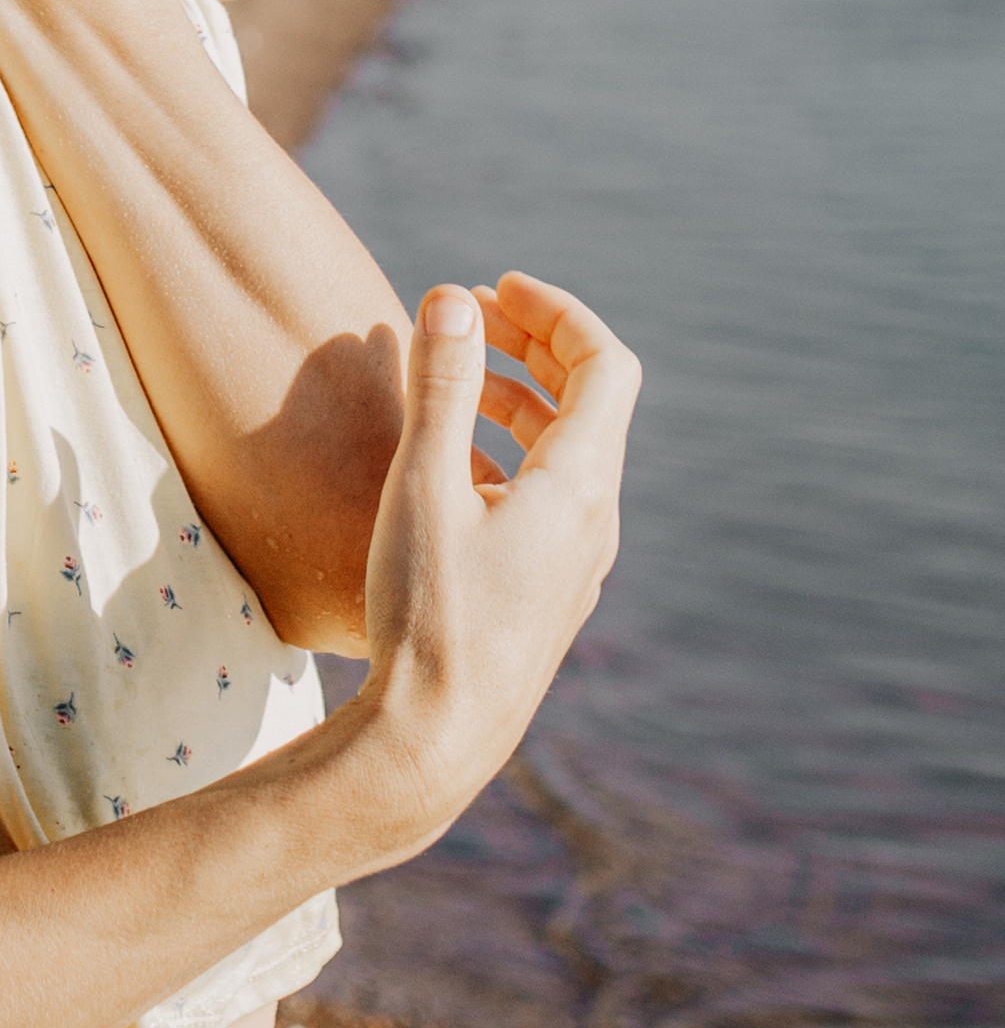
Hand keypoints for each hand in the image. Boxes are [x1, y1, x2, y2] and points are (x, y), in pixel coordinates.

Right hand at [360, 270, 639, 819]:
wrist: (438, 740)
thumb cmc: (429, 613)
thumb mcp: (424, 486)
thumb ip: (442, 388)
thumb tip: (452, 300)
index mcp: (581, 485)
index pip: (603, 366)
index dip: (556, 313)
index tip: (495, 288)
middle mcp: (594, 521)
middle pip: (589, 405)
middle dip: (532, 348)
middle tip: (468, 316)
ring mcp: (575, 562)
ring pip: (565, 454)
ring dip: (517, 400)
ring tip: (453, 377)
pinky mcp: (546, 592)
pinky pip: (547, 498)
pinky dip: (509, 453)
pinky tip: (451, 462)